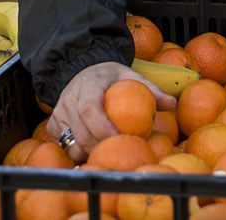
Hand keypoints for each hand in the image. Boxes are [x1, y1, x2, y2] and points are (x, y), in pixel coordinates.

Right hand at [48, 60, 175, 161]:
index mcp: (89, 85)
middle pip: (79, 131)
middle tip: (118, 152)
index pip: (89, 108)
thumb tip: (172, 104)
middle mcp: (69, 99)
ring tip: (106, 155)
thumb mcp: (131, 75)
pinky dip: (77, 152)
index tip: (117, 138)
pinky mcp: (53, 124)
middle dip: (98, 146)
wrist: (84, 71)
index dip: (101, 127)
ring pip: (69, 143)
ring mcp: (58, 112)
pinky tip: (93, 152)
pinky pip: (63, 145)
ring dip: (88, 152)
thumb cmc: (111, 78)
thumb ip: (151, 89)